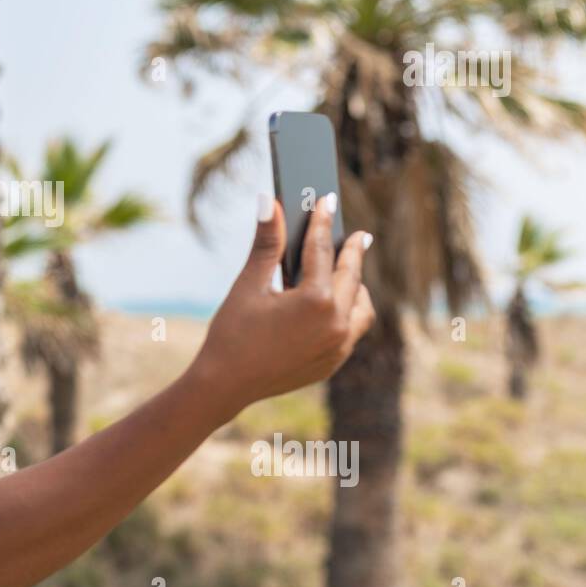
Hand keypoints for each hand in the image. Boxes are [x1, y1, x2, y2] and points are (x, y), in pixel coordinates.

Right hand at [189, 191, 376, 422]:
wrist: (225, 386)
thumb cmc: (232, 333)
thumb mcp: (249, 284)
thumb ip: (267, 243)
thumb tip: (269, 202)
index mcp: (315, 301)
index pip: (322, 251)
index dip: (323, 222)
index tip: (328, 201)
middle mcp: (335, 325)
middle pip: (349, 277)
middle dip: (352, 253)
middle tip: (358, 235)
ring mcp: (338, 348)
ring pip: (361, 307)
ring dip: (355, 287)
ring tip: (347, 273)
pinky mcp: (333, 364)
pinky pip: (352, 332)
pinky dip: (349, 313)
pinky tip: (334, 306)